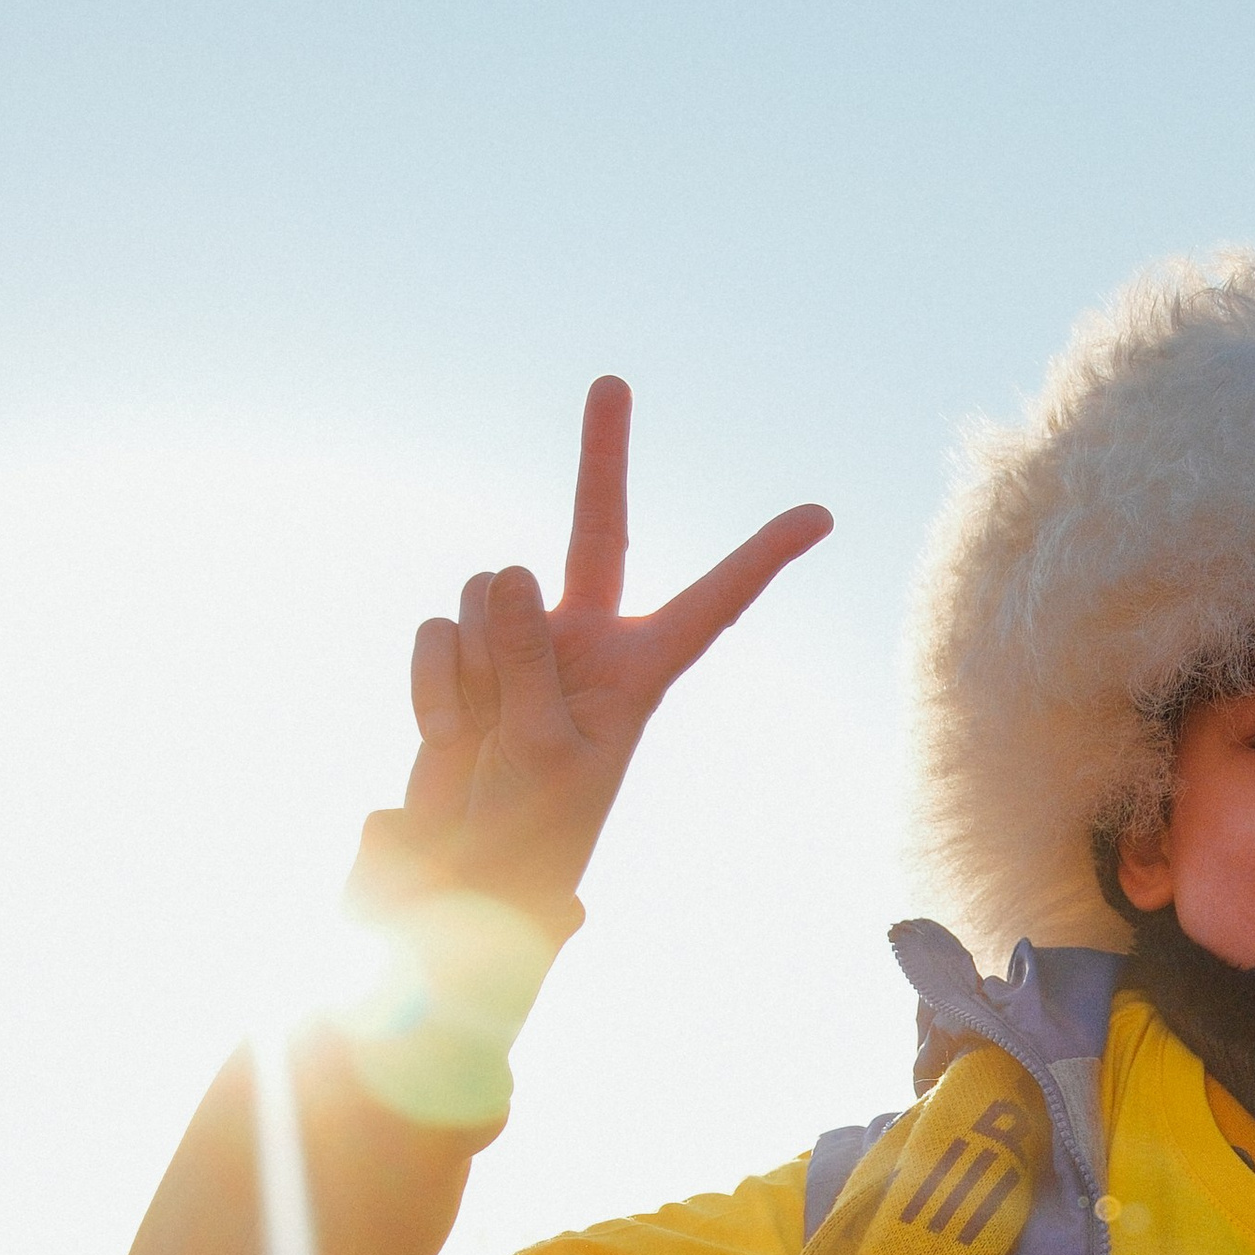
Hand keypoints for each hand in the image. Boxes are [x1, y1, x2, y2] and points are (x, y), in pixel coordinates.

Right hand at [351, 377, 831, 935]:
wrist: (461, 874)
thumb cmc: (527, 832)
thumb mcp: (541, 750)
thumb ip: (526, 658)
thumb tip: (508, 569)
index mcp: (641, 673)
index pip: (713, 605)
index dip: (763, 559)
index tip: (822, 517)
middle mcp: (589, 643)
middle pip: (598, 528)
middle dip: (603, 455)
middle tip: (614, 380)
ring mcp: (524, 642)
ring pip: (488, 588)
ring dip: (472, 661)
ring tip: (484, 731)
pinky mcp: (465, 655)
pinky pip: (438, 629)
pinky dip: (433, 681)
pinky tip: (449, 734)